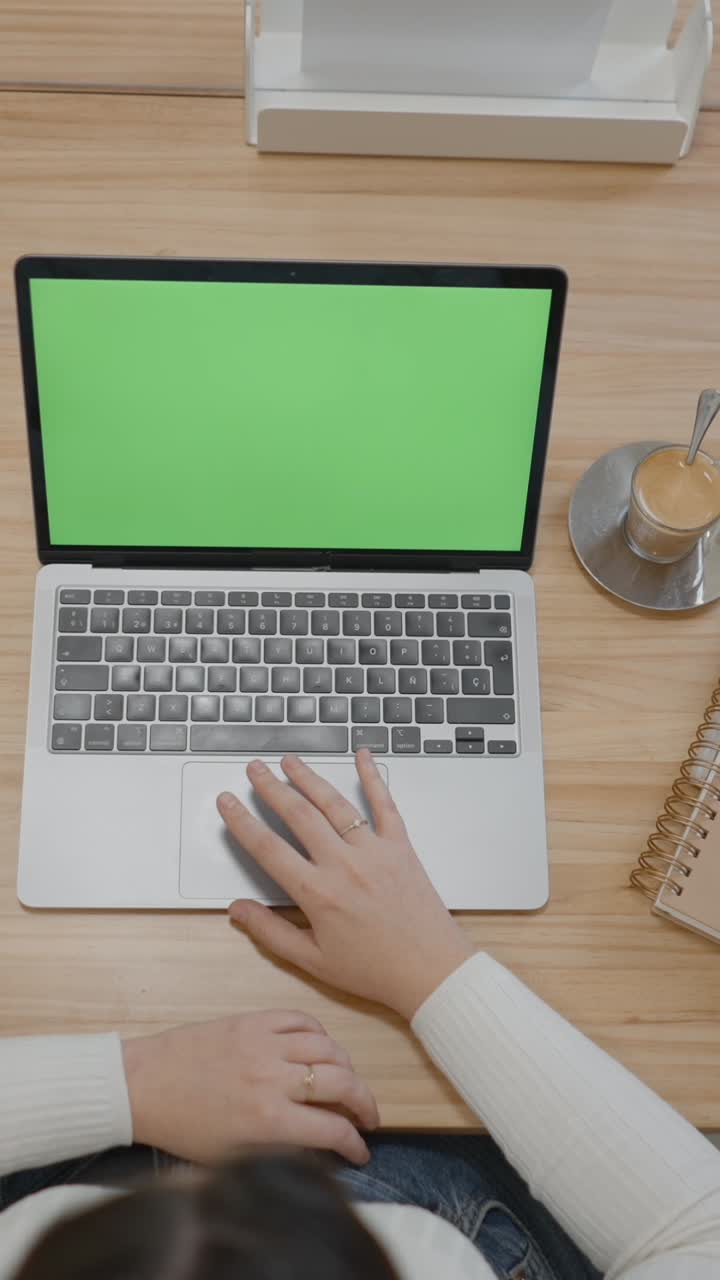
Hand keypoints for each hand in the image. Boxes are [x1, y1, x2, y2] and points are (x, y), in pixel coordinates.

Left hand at [122, 1011, 377, 1164]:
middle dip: (364, 1102)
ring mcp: (264, 1044)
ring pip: (328, 1047)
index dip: (355, 1144)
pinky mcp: (253, 1021)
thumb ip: (280, 1149)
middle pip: (342, 1082)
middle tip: (367, 1114)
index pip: (334, 1129)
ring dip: (346, 1066)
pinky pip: (301, 1019)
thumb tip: (318, 1145)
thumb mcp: (233, 1155)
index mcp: (268, 1121)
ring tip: (346, 1079)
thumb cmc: (183, 1127)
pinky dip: (319, 1033)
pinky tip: (320, 1047)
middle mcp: (273, 1080)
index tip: (361, 1150)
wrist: (144, 1086)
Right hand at [218, 751, 474, 1020]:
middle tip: (254, 769)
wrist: (430, 971)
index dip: (242, 822)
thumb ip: (271, 932)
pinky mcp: (401, 847)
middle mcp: (344, 864)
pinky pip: (385, 805)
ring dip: (309, 778)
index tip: (226, 802)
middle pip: (299, 815)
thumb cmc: (373, 970)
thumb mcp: (313, 961)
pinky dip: (373, 777)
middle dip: (272, 788)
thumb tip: (236, 909)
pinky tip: (362, 754)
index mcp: (318, 893)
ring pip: (335, 804)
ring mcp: (374, 851)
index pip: (268, 849)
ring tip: (289, 761)